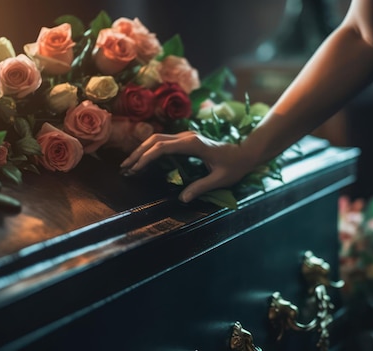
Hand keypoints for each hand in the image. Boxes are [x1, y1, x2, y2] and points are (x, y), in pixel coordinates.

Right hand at [120, 131, 255, 202]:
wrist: (246, 152)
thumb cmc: (235, 165)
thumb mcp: (220, 179)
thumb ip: (201, 188)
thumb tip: (182, 199)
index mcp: (193, 144)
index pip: (162, 147)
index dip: (146, 157)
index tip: (135, 169)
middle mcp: (187, 136)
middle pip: (155, 140)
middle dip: (138, 153)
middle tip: (125, 168)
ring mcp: (186, 136)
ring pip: (158, 139)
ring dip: (143, 150)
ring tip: (130, 165)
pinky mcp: (187, 140)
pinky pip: (165, 142)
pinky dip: (152, 150)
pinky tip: (145, 161)